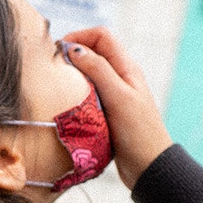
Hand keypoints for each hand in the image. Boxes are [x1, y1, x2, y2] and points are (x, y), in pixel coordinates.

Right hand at [61, 27, 172, 188]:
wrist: (148, 166)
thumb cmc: (138, 132)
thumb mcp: (118, 97)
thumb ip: (99, 71)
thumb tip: (74, 49)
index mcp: (127, 68)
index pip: (101, 36)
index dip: (79, 36)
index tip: (59, 51)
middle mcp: (121, 77)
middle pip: (93, 52)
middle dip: (72, 54)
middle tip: (54, 68)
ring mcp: (114, 94)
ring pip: (88, 73)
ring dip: (72, 75)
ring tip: (57, 85)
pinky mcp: (107, 111)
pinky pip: (87, 93)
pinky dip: (75, 93)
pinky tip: (66, 104)